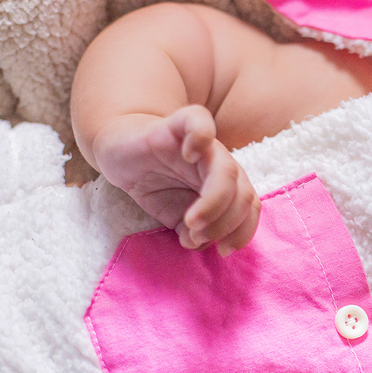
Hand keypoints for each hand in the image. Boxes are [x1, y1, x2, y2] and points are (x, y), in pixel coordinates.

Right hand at [91, 105, 261, 255]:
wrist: (121, 154)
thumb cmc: (155, 185)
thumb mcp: (176, 217)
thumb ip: (192, 232)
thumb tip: (198, 242)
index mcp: (227, 186)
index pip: (250, 207)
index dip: (243, 232)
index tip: (222, 250)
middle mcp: (220, 164)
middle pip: (244, 193)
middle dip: (225, 223)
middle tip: (197, 235)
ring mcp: (202, 144)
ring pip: (228, 171)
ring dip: (214, 203)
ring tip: (190, 221)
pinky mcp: (178, 124)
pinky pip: (200, 121)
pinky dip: (201, 137)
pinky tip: (188, 154)